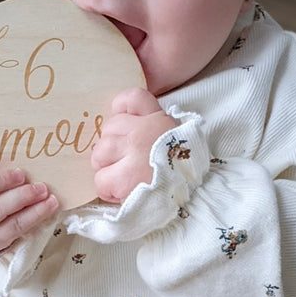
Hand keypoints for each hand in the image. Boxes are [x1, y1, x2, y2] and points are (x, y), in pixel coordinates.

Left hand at [91, 88, 177, 203]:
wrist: (196, 198)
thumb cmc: (181, 172)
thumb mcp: (176, 139)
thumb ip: (155, 128)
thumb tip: (126, 125)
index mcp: (160, 120)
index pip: (133, 98)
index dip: (121, 109)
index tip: (124, 126)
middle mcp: (145, 131)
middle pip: (109, 128)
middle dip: (111, 147)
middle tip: (125, 163)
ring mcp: (134, 153)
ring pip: (99, 153)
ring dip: (106, 168)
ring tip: (122, 178)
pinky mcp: (124, 177)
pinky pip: (100, 179)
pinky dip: (107, 189)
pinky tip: (121, 192)